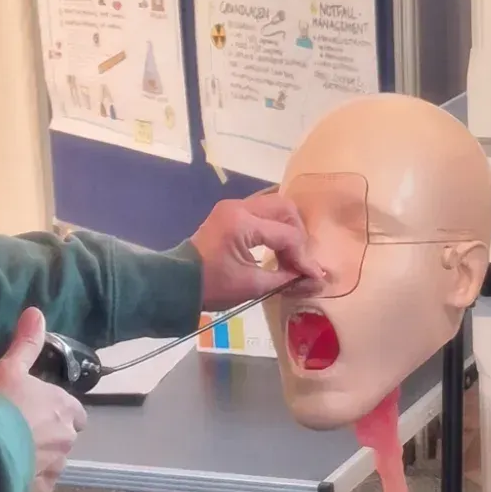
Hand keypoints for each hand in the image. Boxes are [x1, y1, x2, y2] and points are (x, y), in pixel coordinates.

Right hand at [0, 308, 85, 491]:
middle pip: (63, 438)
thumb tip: (37, 312)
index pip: (74, 412)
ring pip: (50, 463)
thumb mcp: (7, 368)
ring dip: (34, 459)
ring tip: (5, 454)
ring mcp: (53, 469)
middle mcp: (66, 440)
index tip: (35, 410)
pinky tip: (3, 475)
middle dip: (46, 436)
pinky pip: (36, 487)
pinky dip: (24, 482)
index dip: (57, 411)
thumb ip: (25, 344)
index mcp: (64, 408)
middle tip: (15, 431)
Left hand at [190, 193, 325, 308]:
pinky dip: (274, 225)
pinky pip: (261, 210)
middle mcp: (238, 207)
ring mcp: (232, 206)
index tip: (313, 275)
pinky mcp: (230, 212)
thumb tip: (314, 278)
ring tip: (290, 255)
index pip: (286, 234)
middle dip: (298, 234)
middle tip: (300, 259)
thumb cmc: (212, 286)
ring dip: (287, 227)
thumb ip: (286, 277)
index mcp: (242, 223)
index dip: (303, 256)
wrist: (176, 283)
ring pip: (274, 204)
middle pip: (284, 207)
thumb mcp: (252, 285)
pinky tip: (277, 247)